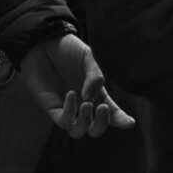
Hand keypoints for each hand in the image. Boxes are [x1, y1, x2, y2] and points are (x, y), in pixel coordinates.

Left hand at [20, 33, 134, 138]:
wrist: (42, 41)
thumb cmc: (67, 48)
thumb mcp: (88, 58)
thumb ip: (94, 77)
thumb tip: (90, 99)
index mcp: (97, 95)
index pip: (113, 114)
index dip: (122, 121)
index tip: (129, 122)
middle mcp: (83, 105)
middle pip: (96, 129)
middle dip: (102, 124)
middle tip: (102, 107)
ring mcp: (67, 108)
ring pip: (78, 132)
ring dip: (85, 122)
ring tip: (86, 104)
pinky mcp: (51, 107)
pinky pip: (62, 121)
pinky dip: (69, 112)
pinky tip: (71, 93)